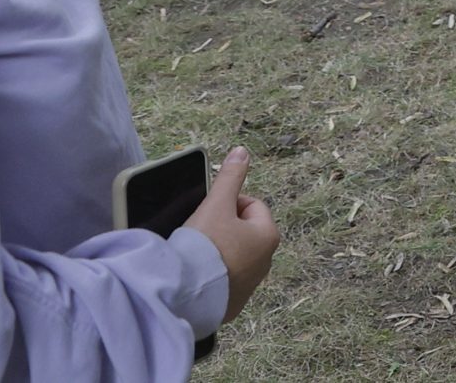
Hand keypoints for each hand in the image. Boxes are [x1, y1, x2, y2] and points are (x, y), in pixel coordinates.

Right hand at [182, 146, 277, 326]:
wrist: (186, 295)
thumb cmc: (204, 245)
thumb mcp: (216, 204)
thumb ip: (230, 177)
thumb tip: (242, 151)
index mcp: (268, 235)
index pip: (251, 206)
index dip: (229, 204)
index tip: (209, 211)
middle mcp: (266, 262)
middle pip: (244, 233)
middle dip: (225, 229)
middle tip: (201, 233)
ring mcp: (251, 285)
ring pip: (235, 258)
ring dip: (220, 253)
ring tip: (197, 255)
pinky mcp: (234, 304)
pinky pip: (225, 283)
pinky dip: (214, 276)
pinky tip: (197, 275)